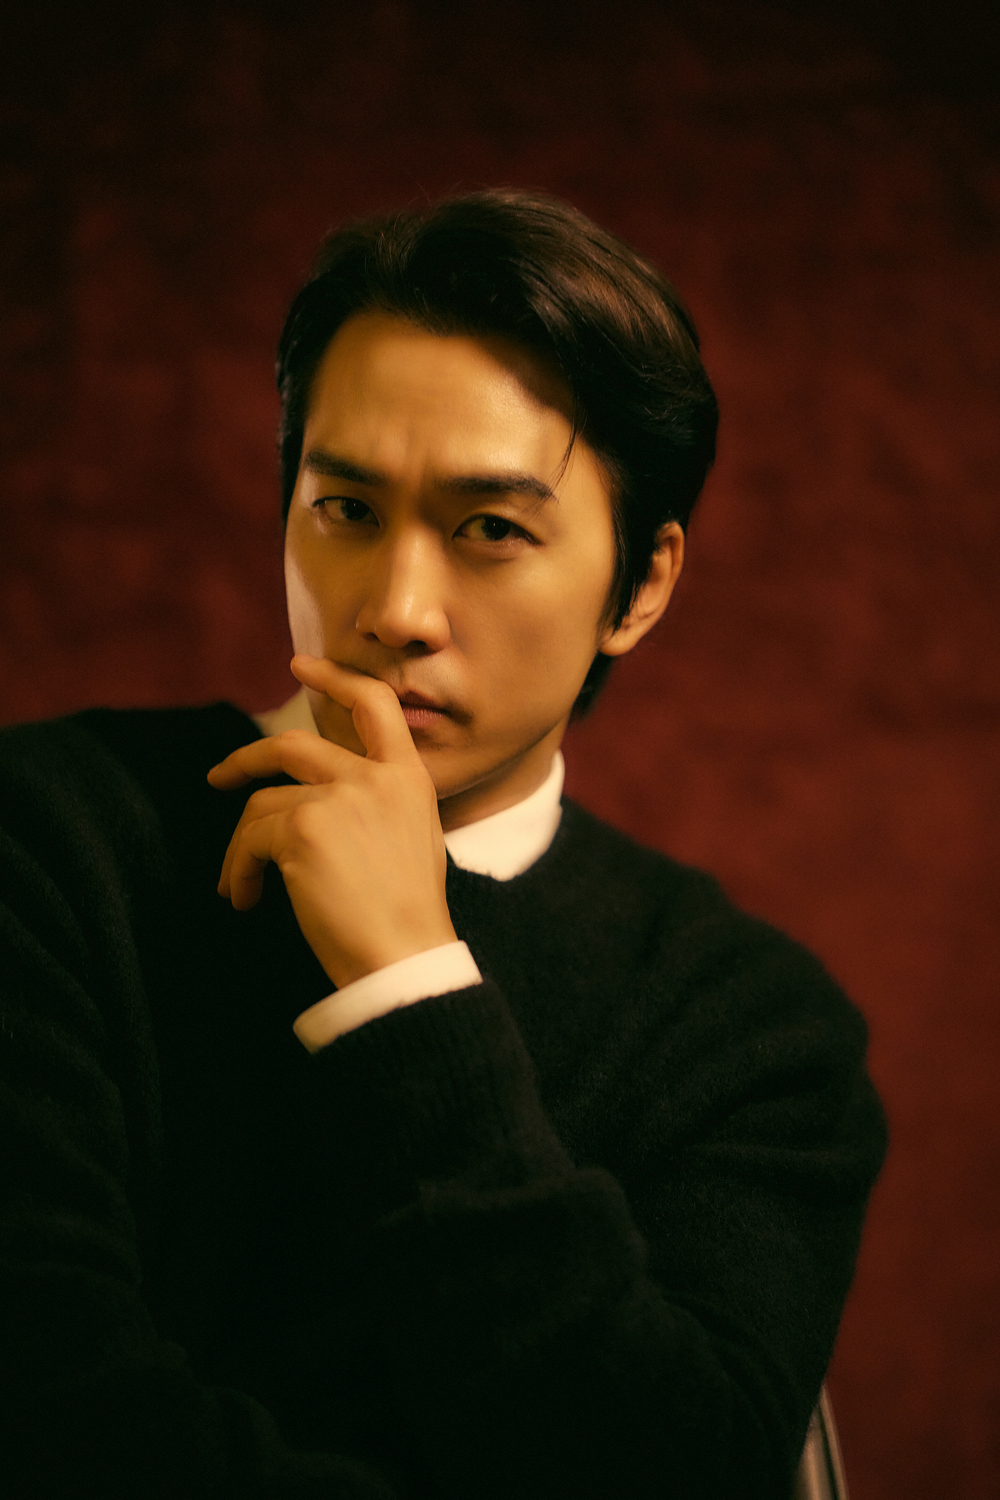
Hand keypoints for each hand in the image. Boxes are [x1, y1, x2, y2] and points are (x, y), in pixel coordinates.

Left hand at [207, 655, 457, 988]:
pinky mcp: (302, 829)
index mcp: (409, 778)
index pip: (375, 704)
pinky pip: (249, 841)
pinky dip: (238, 872)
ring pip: (262, 804)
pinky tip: (246, 901)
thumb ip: (375, 804)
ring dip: (241, 847)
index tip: (302, 666)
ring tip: (241, 886)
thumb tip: (314, 799)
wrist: (403, 958)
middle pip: (292, 744)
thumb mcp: (410, 841)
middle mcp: (375, 777)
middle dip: (246, 759)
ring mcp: (338, 798)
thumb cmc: (405, 917)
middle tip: (218, 777)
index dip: (336, 679)